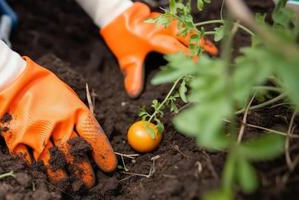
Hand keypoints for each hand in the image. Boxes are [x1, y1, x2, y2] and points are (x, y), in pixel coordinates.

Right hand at [0, 57, 116, 187]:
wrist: (11, 80)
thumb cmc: (44, 88)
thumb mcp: (68, 97)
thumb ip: (80, 119)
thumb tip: (92, 144)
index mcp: (73, 111)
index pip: (94, 137)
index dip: (103, 154)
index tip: (108, 167)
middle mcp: (57, 124)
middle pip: (75, 156)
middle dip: (85, 173)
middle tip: (89, 182)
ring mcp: (36, 135)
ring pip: (54, 166)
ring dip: (65, 178)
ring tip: (72, 185)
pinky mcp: (17, 142)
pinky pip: (32, 164)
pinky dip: (41, 172)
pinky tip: (48, 177)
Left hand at [101, 2, 217, 97]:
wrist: (114, 15)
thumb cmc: (121, 37)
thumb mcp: (126, 58)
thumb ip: (133, 75)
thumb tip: (133, 93)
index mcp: (154, 39)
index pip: (176, 48)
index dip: (189, 56)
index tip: (200, 64)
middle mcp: (162, 28)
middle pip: (186, 35)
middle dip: (200, 44)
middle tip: (214, 52)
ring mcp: (163, 21)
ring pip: (185, 27)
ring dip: (197, 35)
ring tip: (208, 43)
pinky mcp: (162, 17)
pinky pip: (179, 22)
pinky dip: (189, 28)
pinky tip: (195, 34)